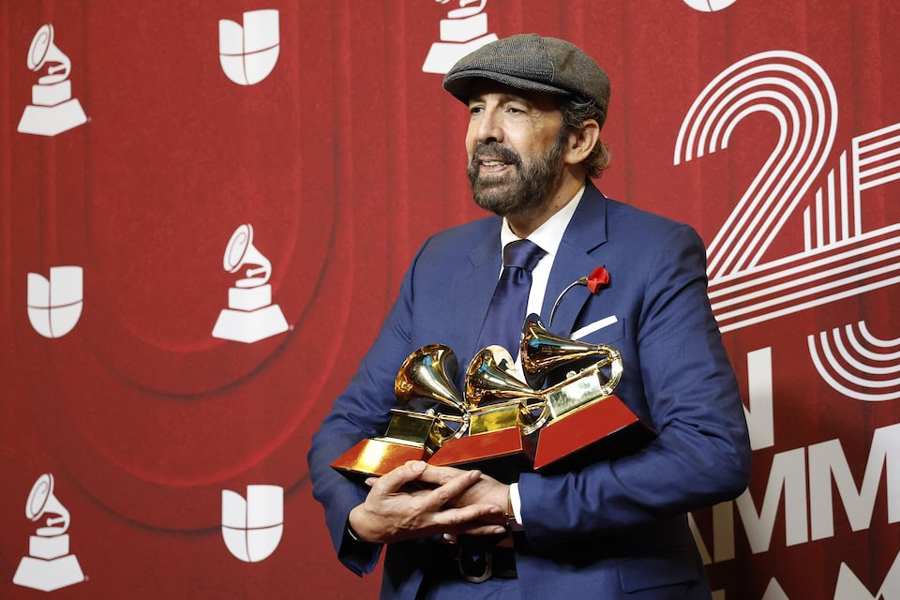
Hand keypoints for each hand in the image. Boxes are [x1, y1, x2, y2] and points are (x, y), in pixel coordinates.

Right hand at [348, 461, 507, 543]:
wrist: (371, 529)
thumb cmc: (377, 506)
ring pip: (460, 529)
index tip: (474, 473)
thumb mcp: (382, 487)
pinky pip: (456, 533)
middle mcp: (428, 520)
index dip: (459, 483)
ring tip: (501, 525)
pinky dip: (472, 533)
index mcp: (417, 507)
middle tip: (495, 506)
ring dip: (480, 528)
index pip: (443, 494)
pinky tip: (486, 532)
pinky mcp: (433, 532)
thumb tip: (420, 465)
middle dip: (478, 512)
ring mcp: (432, 528)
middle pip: (457, 518)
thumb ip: (402, 474)